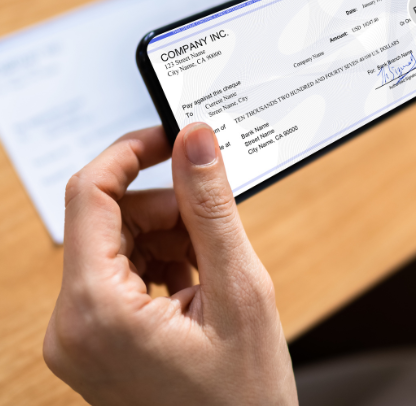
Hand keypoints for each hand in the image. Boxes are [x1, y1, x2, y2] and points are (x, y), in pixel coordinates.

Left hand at [43, 124, 296, 405]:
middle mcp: (71, 324)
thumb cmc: (241, 398)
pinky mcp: (94, 340)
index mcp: (95, 310)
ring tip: (212, 268)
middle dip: (166, 209)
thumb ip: (211, 207)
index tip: (173, 138)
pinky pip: (119, 273)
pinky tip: (196, 284)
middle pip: (109, 220)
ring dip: (168, 237)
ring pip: (117, 244)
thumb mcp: (239, 290)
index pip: (91, 194)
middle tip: (215, 228)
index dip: (132, 152)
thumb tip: (196, 141)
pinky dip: (161, 263)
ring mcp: (79, 336)